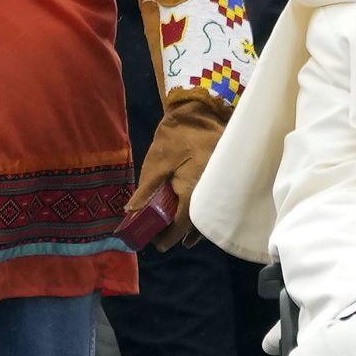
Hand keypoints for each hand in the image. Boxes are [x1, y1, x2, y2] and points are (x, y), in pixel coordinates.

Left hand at [128, 94, 228, 248]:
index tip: (158, 244)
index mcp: (193, 188)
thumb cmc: (175, 137)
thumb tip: (131, 213)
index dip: (170, 236)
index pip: (183, 223)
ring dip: (197, 226)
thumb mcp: (155, 163)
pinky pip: (216, 201)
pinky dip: (206, 211)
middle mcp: (211, 191)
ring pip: (211, 214)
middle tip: (167, 240)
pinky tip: (198, 216)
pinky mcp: (224, 178)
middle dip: (183, 234)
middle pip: (200, 223)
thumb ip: (146, 191)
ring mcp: (221, 185)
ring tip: (184, 238)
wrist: (199, 111)